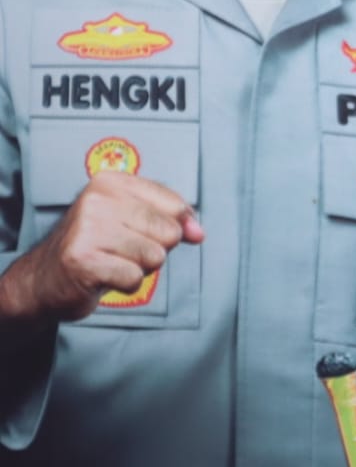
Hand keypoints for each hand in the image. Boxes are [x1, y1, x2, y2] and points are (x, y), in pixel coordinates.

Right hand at [0, 171, 202, 324]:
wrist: (45, 278)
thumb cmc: (96, 247)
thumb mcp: (133, 221)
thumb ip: (173, 219)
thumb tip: (198, 232)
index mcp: (112, 182)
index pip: (175, 205)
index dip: (174, 226)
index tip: (149, 233)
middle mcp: (97, 200)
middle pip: (169, 233)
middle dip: (154, 249)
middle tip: (122, 250)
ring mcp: (87, 229)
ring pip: (155, 257)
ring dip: (139, 268)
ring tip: (112, 261)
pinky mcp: (83, 260)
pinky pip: (134, 278)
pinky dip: (125, 284)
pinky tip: (104, 276)